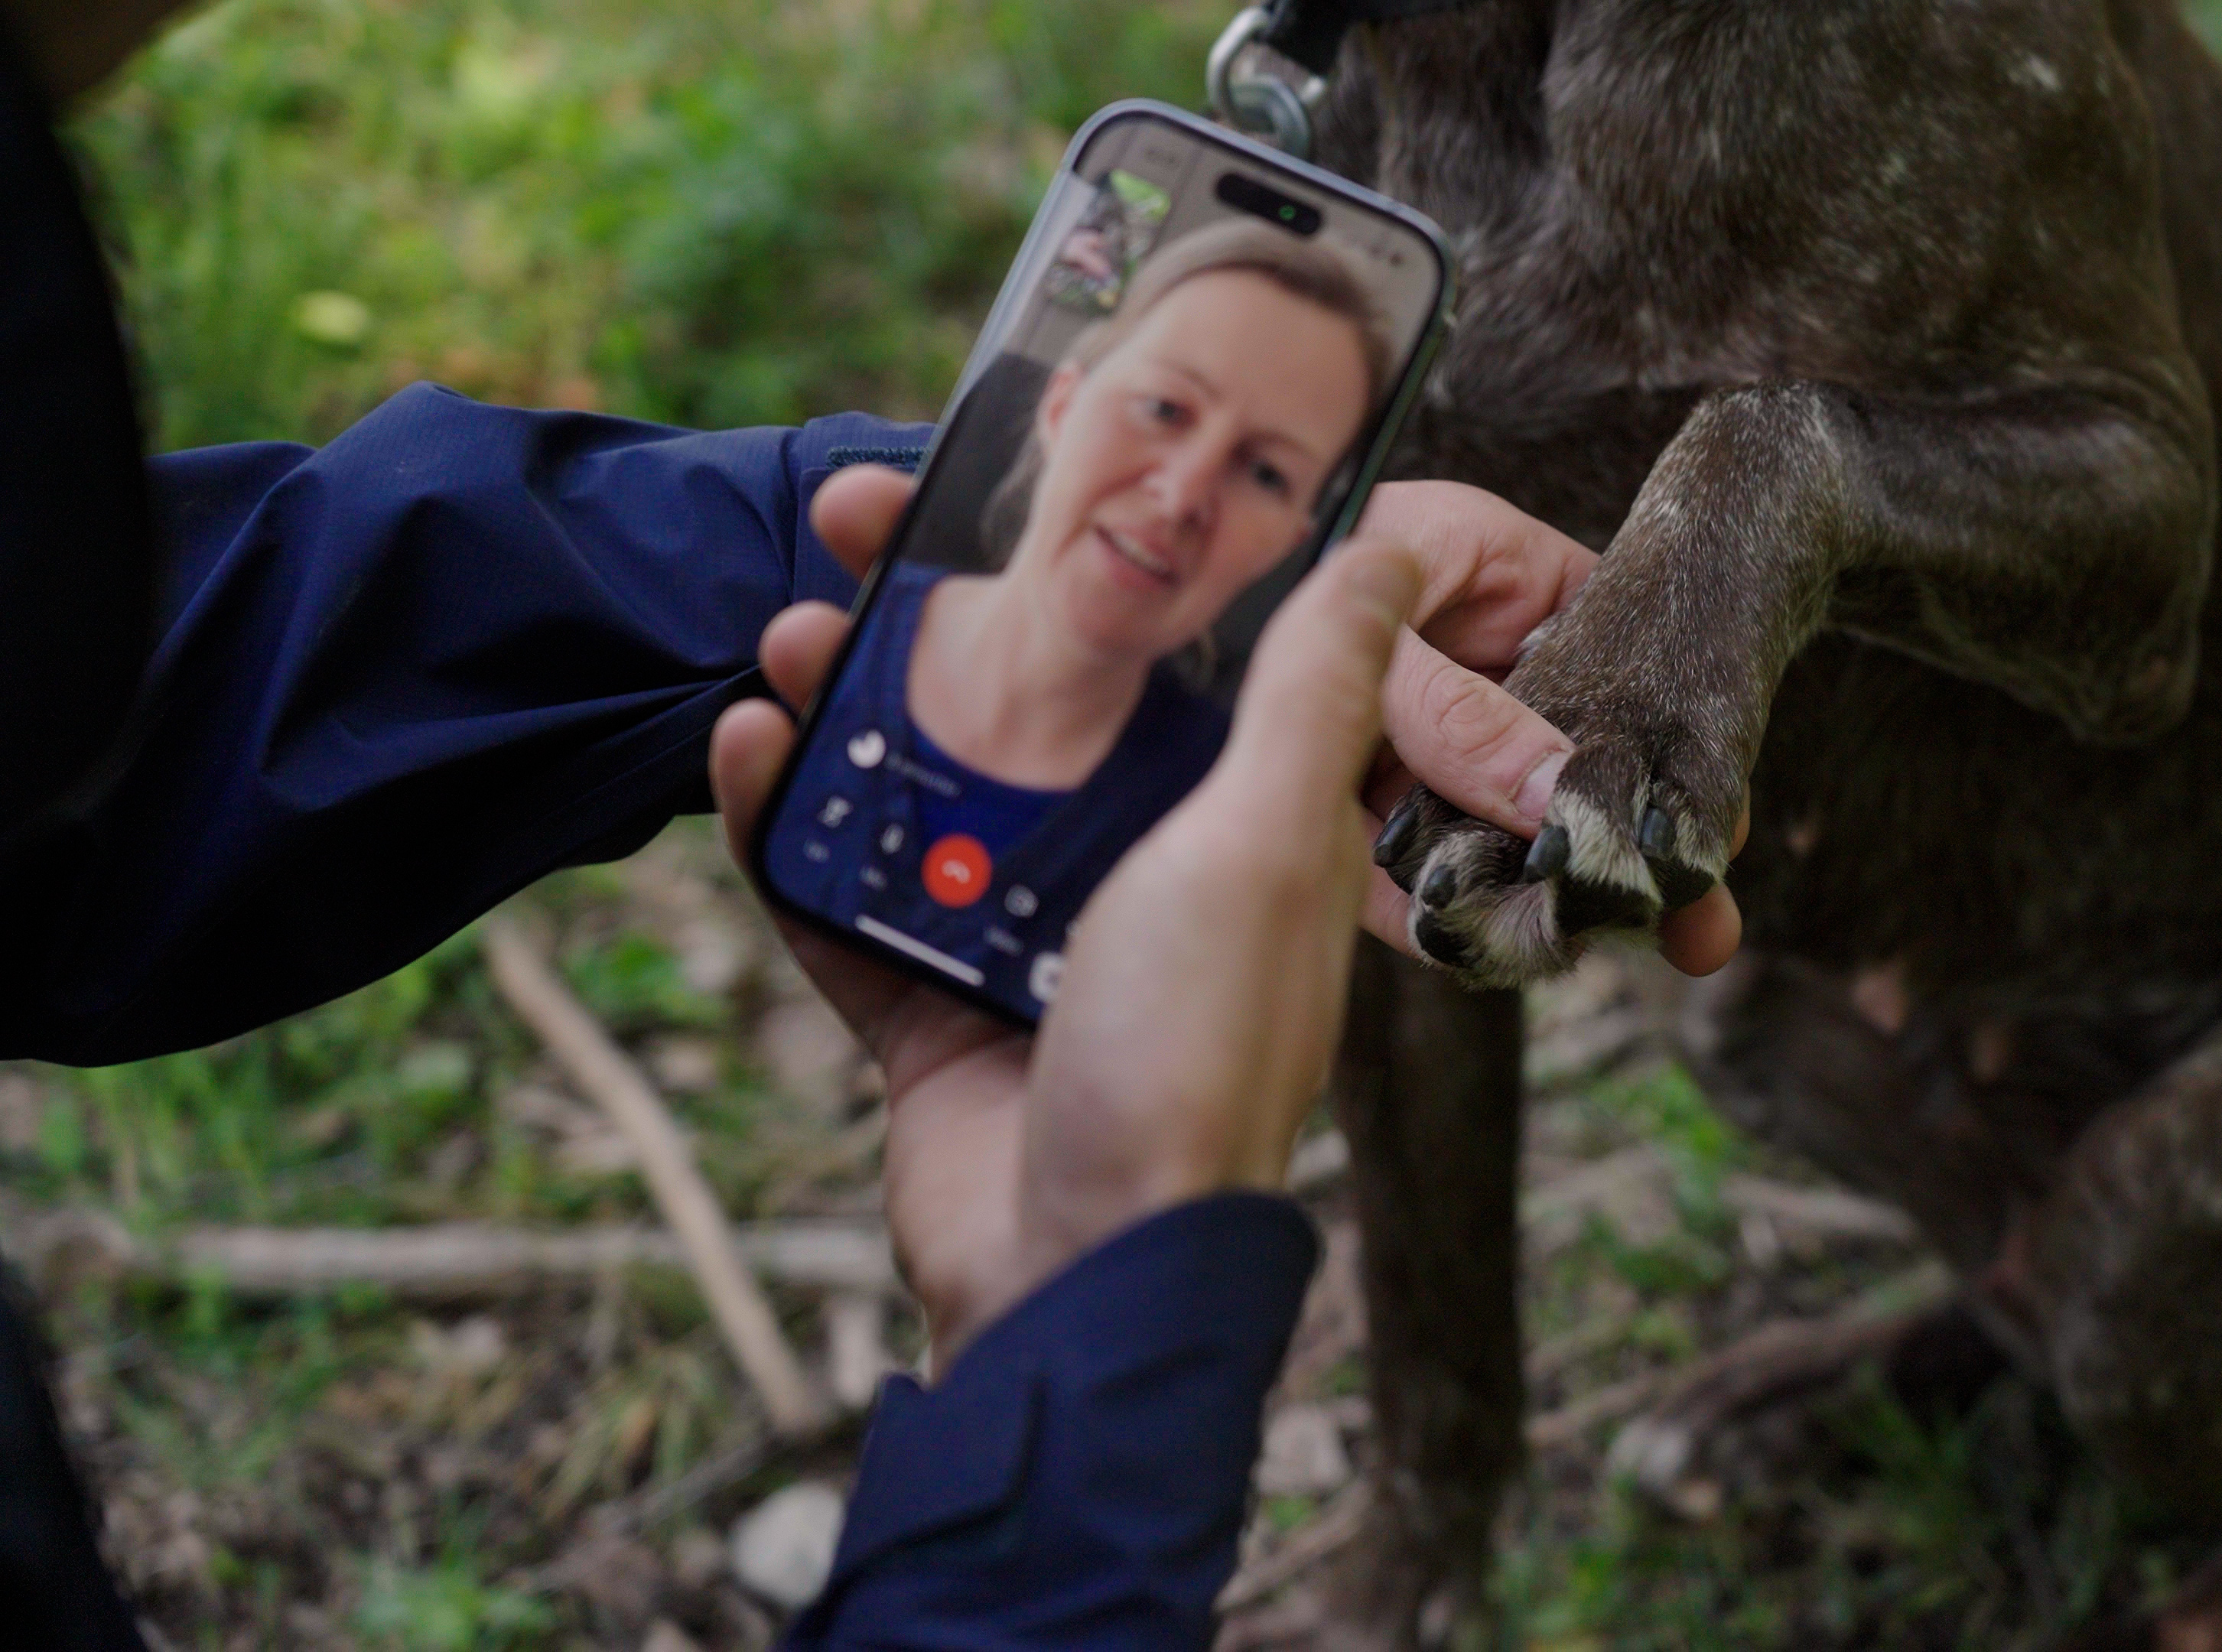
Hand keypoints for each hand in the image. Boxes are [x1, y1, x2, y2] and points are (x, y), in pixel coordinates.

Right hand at [712, 468, 1735, 1372]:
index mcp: (1236, 827)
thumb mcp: (1267, 844)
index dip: (1098, 568)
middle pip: (1026, 710)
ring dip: (849, 707)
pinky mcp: (927, 1008)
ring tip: (794, 632)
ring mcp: (1021, 940)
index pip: (1170, 662)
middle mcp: (1135, 872)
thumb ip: (1317, 697)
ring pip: (921, 789)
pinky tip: (747, 746)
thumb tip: (1404, 555)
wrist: (1079, 1269)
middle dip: (938, 620)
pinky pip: (842, 895)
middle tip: (858, 530)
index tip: (1019, 484)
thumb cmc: (1194, 1054)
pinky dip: (790, 826)